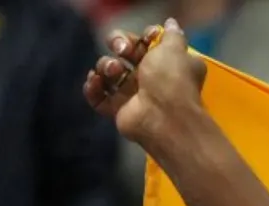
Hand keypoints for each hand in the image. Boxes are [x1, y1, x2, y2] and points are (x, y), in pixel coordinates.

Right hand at [83, 20, 207, 151]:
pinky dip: (93, 88)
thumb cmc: (172, 80)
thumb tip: (172, 25)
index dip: (142, 36)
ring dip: (106, 66)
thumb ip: (173, 36)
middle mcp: (148, 77)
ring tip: (114, 71)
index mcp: (164, 62)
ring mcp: (132, 94)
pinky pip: (97, 96)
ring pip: (107, 71)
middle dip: (118, 44)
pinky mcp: (118, 110)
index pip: (146, 42)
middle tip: (122, 50)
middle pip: (122, 52)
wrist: (166, 118)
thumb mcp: (176, 50)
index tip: (147, 37)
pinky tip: (96, 82)